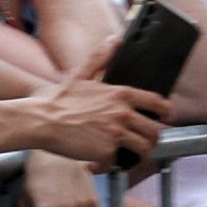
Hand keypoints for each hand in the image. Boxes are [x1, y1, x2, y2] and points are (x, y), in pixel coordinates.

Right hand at [25, 40, 167, 166]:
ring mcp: (115, 134)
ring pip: (144, 149)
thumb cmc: (59, 100)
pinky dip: (107, 167)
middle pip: (156, 131)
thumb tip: (114, 39)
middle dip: (152, 138)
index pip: (158, 103)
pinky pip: (116, 164)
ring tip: (125, 155)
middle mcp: (123, 113)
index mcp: (121, 94)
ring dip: (137, 155)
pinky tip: (97, 164)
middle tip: (142, 142)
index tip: (165, 118)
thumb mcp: (81, 75)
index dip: (166, 112)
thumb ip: (100, 58)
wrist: (41, 121)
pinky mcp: (105, 152)